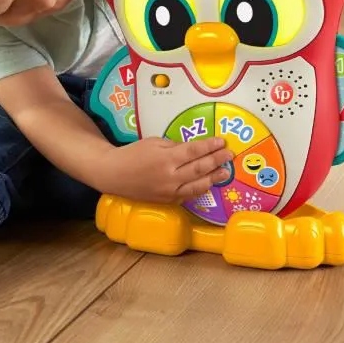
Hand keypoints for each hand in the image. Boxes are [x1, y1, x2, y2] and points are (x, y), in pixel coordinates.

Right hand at [99, 136, 232, 203]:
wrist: (114, 175)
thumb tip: (193, 149)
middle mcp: (171, 177)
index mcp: (166, 159)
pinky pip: (188, 195)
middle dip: (217, 160)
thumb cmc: (133, 154)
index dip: (209, 146)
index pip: (194, 151)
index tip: (221, 141)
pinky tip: (208, 183)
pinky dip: (200, 188)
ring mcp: (170, 191)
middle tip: (229, 154)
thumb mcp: (154, 142)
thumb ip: (175, 146)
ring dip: (214, 177)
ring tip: (225, 172)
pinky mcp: (168, 201)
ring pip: (198, 185)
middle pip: (200, 168)